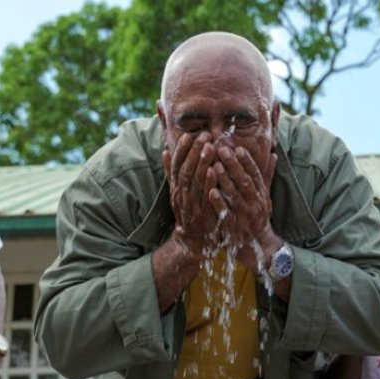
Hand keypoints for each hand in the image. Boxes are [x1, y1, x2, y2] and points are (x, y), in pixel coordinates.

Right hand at [166, 132, 220, 254]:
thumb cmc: (189, 213)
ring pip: (194, 181)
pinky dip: (209, 182)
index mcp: (176, 189)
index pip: (176, 165)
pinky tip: (214, 170)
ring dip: (202, 162)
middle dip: (194, 152)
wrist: (194, 242)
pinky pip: (205, 196)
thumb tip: (165, 152)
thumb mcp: (178, 193)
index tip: (188, 135)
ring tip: (210, 146)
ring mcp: (191, 205)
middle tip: (204, 136)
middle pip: (186, 170)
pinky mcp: (203, 214)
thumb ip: (173, 174)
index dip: (181, 150)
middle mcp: (181, 196)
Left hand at [211, 144, 278, 272]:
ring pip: (236, 196)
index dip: (247, 162)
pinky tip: (211, 191)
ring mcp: (245, 217)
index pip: (256, 175)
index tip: (238, 148)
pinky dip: (219, 203)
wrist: (258, 248)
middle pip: (245, 182)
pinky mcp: (235, 229)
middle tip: (222, 150)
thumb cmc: (259, 218)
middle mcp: (255, 205)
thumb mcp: (265, 198)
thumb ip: (267, 177)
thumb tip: (274, 155)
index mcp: (261, 196)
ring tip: (214, 165)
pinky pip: (227, 215)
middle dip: (233, 166)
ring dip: (225, 181)